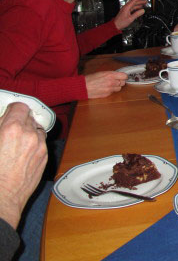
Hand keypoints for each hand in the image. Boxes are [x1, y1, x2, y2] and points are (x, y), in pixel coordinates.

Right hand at [0, 102, 47, 228]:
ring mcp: (40, 147)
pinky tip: (22, 153)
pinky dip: (34, 143)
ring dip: (29, 132)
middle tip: (9, 128)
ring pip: (37, 130)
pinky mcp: (44, 158)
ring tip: (17, 141)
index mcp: (12, 129)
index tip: (8, 112)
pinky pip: (41, 143)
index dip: (13, 109)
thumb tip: (1, 121)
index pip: (20, 107)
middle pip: (29, 117)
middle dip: (20, 121)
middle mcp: (30, 135)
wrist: (1, 200)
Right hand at [85, 71, 127, 98]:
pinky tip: (105, 89)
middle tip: (116, 80)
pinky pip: (113, 92)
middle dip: (120, 81)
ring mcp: (110, 89)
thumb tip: (118, 75)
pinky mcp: (107, 95)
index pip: (124, 76)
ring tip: (110, 85)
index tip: (122, 76)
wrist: (83, 87)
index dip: (124, 76)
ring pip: (119, 88)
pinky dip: (111, 91)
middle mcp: (112, 82)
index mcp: (110, 75)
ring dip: (116, 87)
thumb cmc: (91, 78)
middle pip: (123, 83)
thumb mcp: (102, 73)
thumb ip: (111, 74)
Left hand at [114, 0, 146, 29]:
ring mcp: (126, 9)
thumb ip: (137, 14)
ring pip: (134, 4)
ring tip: (144, 2)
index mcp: (127, 7)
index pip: (134, 0)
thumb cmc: (121, 22)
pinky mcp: (126, 12)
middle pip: (134, 1)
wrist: (115, 25)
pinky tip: (140, 7)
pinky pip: (133, 7)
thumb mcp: (130, 19)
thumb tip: (143, 10)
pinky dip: (137, 7)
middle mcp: (126, 7)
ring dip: (139, 3)